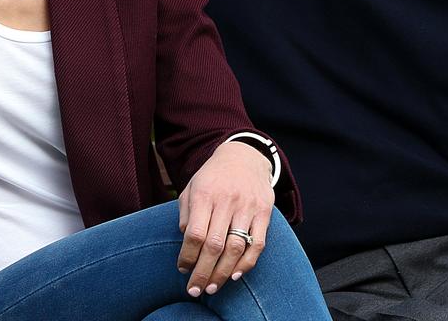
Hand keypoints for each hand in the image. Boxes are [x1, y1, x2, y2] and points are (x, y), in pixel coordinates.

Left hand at [176, 141, 273, 297]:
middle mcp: (227, 200)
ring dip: (224, 272)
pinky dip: (247, 263)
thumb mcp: (192, 188)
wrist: (244, 157)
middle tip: (195, 290)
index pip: (194, 233)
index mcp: (205, 194)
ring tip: (213, 287)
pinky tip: (236, 274)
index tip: (182, 270)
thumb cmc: (212, 178)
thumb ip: (186, 214)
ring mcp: (248, 206)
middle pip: (214, 245)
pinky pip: (258, 243)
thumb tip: (187, 242)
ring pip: (236, 247)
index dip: (187, 256)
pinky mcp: (264, 212)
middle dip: (203, 272)